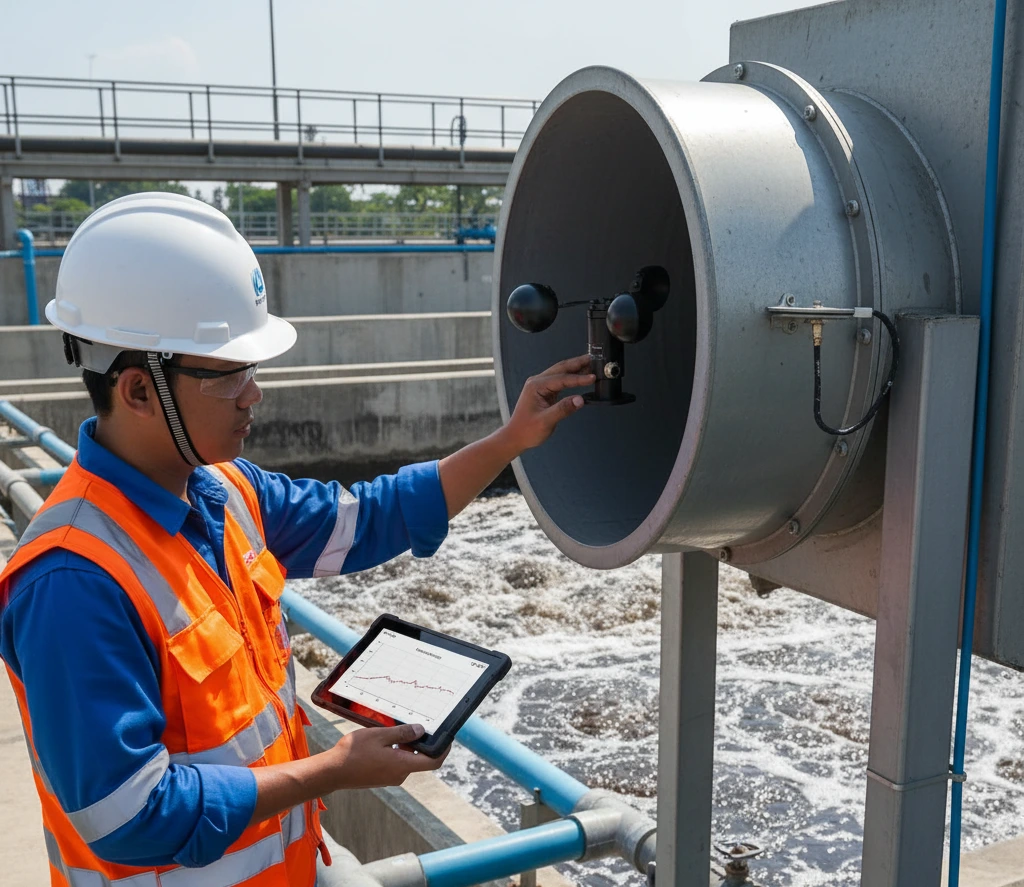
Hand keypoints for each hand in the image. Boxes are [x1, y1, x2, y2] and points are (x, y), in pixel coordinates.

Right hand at [327, 724, 448, 789]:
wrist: (332, 772)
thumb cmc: (354, 752)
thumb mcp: (380, 735)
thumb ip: (402, 733)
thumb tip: (422, 731)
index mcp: (403, 765)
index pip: (434, 761)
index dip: (444, 750)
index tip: (448, 737)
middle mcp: (400, 775)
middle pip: (420, 759)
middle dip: (422, 742)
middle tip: (419, 723)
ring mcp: (390, 778)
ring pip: (407, 759)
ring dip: (406, 745)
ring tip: (397, 728)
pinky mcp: (381, 777)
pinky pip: (396, 763)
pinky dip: (396, 750)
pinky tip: (385, 739)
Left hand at [504, 355, 594, 452]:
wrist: (516, 436)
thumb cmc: (527, 430)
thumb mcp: (546, 421)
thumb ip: (563, 409)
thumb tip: (580, 400)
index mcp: (536, 386)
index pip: (562, 379)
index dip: (579, 378)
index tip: (593, 378)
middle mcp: (537, 382)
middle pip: (561, 368)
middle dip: (578, 363)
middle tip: (594, 359)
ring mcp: (540, 386)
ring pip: (561, 372)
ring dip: (576, 368)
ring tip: (591, 364)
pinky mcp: (544, 391)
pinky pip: (560, 381)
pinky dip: (572, 378)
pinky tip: (581, 376)